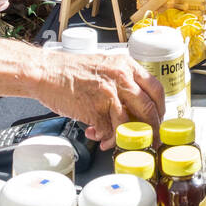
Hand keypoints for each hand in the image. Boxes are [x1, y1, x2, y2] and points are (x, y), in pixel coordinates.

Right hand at [40, 53, 165, 149]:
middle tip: (149, 139)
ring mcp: (109, 93)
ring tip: (112, 140)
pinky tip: (96, 135)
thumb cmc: (70, 71)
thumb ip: (122, 82)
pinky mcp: (96, 109)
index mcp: (126, 65)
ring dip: (124, 137)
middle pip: (149, 109)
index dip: (160, 108)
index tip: (159, 119)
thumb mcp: (104, 66)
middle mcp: (121, 77)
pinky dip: (106, 138)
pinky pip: (110, 131)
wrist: (45, 72)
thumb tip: (134, 107)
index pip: (156, 89)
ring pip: (131, 123)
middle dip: (151, 129)